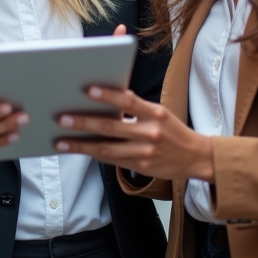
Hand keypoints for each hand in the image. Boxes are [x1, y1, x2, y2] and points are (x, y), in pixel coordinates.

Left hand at [54, 86, 214, 182]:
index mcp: (155, 113)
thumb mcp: (159, 113)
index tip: (89, 90)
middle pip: (111, 127)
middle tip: (62, 118)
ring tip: (62, 140)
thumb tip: (109, 98)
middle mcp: (150, 133)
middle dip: (84, 122)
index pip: (129, 101)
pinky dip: (94, 154)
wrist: (196, 157)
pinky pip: (112, 160)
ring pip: (107, 148)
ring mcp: (145, 152)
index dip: (109, 95)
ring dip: (81, 145)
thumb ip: (136, 107)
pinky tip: (79, 149)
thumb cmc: (172, 130)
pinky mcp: (140, 166)